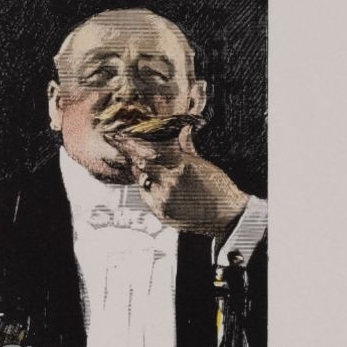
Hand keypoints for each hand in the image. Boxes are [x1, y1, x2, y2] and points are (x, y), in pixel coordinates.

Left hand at [112, 125, 247, 236]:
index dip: (132, 145)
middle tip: (119, 146)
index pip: (150, 152)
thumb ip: (188, 148)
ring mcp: (164, 199)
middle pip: (141, 166)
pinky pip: (147, 197)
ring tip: (142, 166)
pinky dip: (148, 189)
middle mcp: (170, 182)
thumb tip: (184, 130)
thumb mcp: (205, 164)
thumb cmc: (219, 188)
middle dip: (131, 156)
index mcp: (182, 166)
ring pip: (142, 181)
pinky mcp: (162, 213)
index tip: (119, 138)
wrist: (227, 216)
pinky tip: (154, 184)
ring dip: (141, 173)